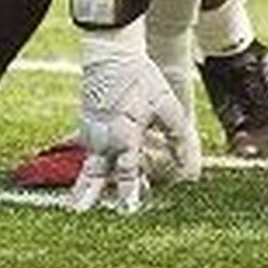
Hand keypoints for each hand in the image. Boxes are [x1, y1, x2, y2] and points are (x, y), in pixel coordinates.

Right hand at [70, 50, 201, 213]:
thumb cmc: (141, 78)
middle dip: (87, 194)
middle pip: (96, 172)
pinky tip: (84, 181)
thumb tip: (190, 167)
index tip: (127, 210)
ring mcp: (92, 131)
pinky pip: (88, 152)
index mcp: (124, 134)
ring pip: (89, 164)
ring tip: (77, 207)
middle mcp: (104, 137)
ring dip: (87, 184)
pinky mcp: (87, 124)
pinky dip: (88, 167)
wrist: (111, 53)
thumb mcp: (166, 105)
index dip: (128, 191)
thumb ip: (178, 138)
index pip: (127, 170)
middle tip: (79, 213)